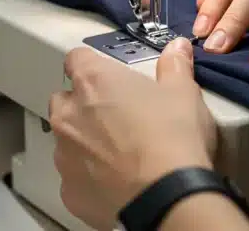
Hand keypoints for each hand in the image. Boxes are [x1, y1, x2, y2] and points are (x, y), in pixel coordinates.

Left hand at [49, 38, 215, 230]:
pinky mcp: (69, 191)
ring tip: (123, 154)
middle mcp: (69, 115)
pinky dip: (91, 178)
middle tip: (120, 117)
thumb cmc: (172, 140)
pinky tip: (118, 181)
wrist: (167, 199)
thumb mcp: (183, 94)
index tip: (110, 76)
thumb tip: (177, 49)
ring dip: (87, 143)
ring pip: (68, 141)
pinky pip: (75, 178)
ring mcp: (64, 156)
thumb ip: (174, 67)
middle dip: (86, 107)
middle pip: (66, 101)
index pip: (77, 59)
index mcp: (93, 82)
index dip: (93, 66)